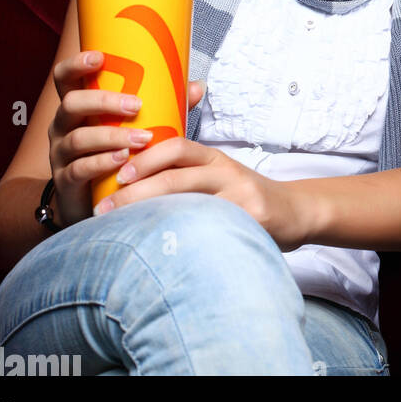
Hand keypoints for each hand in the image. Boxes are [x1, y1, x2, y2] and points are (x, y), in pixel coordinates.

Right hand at [47, 51, 206, 228]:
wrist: (94, 200)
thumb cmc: (117, 151)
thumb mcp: (134, 124)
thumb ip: (163, 106)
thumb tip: (198, 86)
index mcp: (77, 106)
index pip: (64, 78)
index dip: (76, 64)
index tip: (99, 58)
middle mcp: (62, 126)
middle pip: (71, 104)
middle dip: (103, 101)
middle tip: (136, 105)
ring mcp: (60, 154)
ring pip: (78, 138)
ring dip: (111, 136)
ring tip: (141, 139)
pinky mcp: (64, 182)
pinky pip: (79, 169)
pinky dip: (102, 163)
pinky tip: (122, 160)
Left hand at [91, 138, 310, 250]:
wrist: (296, 211)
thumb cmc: (248, 196)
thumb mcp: (220, 176)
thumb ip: (187, 175)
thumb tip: (131, 184)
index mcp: (214, 158)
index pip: (176, 147)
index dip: (145, 159)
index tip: (116, 176)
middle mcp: (225, 172)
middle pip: (175, 176)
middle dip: (135, 192)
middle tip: (104, 210)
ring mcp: (240, 196)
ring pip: (189, 202)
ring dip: (151, 215)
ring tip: (122, 233)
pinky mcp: (253, 221)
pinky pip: (214, 229)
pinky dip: (185, 239)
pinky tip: (163, 254)